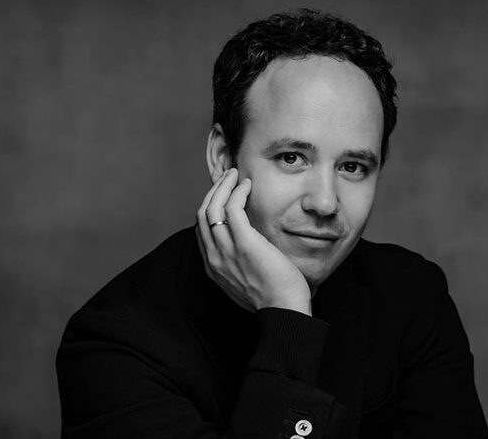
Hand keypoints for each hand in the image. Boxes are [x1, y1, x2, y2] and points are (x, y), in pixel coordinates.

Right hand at [195, 168, 311, 315]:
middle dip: (213, 192)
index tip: (224, 194)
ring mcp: (226, 251)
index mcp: (213, 267)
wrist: (285, 312)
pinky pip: (232, 209)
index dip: (211, 206)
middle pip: (202, 214)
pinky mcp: (244, 244)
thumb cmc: (275, 297)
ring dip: (222, 186)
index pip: (202, 229)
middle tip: (228, 178)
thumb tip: (250, 244)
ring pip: (212, 208)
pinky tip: (247, 185)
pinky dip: (236, 192)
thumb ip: (241, 262)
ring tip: (235, 175)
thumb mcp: (248, 279)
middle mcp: (214, 258)